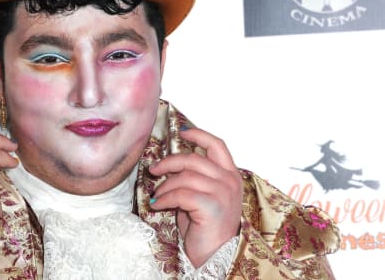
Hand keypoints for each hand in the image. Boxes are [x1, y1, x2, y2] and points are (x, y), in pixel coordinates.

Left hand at [148, 128, 241, 266]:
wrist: (215, 253)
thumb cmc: (205, 224)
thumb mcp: (203, 194)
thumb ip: (194, 177)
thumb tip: (169, 163)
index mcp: (230, 175)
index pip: (217, 145)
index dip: (198, 135)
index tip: (182, 132)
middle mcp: (229, 181)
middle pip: (193, 159)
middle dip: (169, 162)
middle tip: (154, 170)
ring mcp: (223, 193)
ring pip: (184, 177)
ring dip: (165, 186)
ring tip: (157, 195)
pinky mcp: (211, 206)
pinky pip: (180, 194)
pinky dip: (164, 198)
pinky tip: (158, 204)